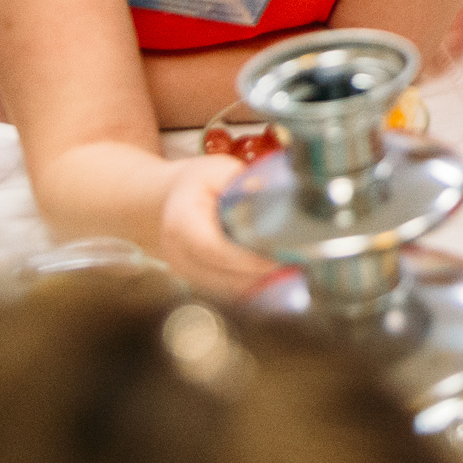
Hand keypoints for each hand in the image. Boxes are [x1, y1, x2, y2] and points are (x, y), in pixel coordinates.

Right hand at [158, 155, 280, 297]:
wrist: (165, 204)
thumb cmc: (196, 184)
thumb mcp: (216, 171)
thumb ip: (240, 180)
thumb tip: (267, 190)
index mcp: (181, 224)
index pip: (212, 249)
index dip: (245, 258)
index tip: (276, 258)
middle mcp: (178, 255)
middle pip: (223, 276)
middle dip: (261, 274)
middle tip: (297, 263)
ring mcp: (186, 273)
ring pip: (227, 289)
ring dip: (261, 283)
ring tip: (294, 268)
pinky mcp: (199, 282)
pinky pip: (228, 291)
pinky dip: (254, 285)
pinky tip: (279, 273)